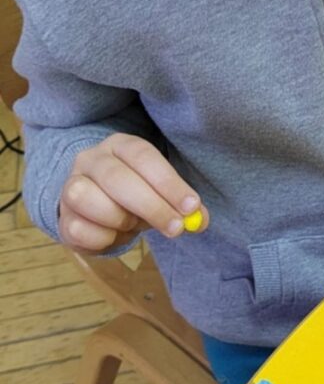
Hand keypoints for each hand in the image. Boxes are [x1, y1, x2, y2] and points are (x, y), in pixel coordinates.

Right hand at [59, 133, 208, 251]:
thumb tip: (199, 221)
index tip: (191, 206)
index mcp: (120, 145)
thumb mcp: (161, 194)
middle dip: (151, 206)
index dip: (168, 182)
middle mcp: (91, 159)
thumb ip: (181, 205)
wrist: (97, 211)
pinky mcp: (62, 216)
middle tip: (176, 228)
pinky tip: (113, 234)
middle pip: (117, 178)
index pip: (143, 156)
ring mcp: (71, 185)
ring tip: (132, 224)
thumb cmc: (134, 196)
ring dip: (119, 218)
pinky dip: (103, 238)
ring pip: (87, 198)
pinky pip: (79, 229)